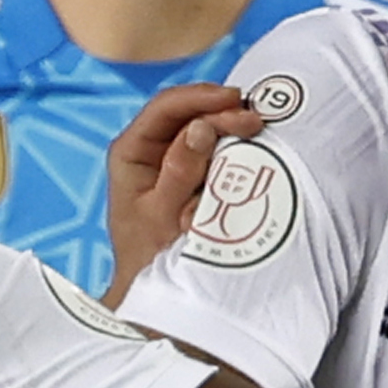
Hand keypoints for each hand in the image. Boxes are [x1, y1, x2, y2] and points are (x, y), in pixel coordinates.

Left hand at [102, 78, 256, 290]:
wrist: (152, 290)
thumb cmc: (147, 256)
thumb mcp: (161, 215)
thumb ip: (179, 172)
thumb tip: (200, 129)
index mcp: (131, 151)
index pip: (164, 109)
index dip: (199, 98)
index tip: (233, 100)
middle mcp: (151, 149)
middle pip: (187, 115)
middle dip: (221, 113)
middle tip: (254, 122)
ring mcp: (174, 161)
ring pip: (204, 131)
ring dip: (230, 130)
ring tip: (256, 132)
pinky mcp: (194, 176)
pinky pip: (215, 154)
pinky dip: (232, 150)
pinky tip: (251, 149)